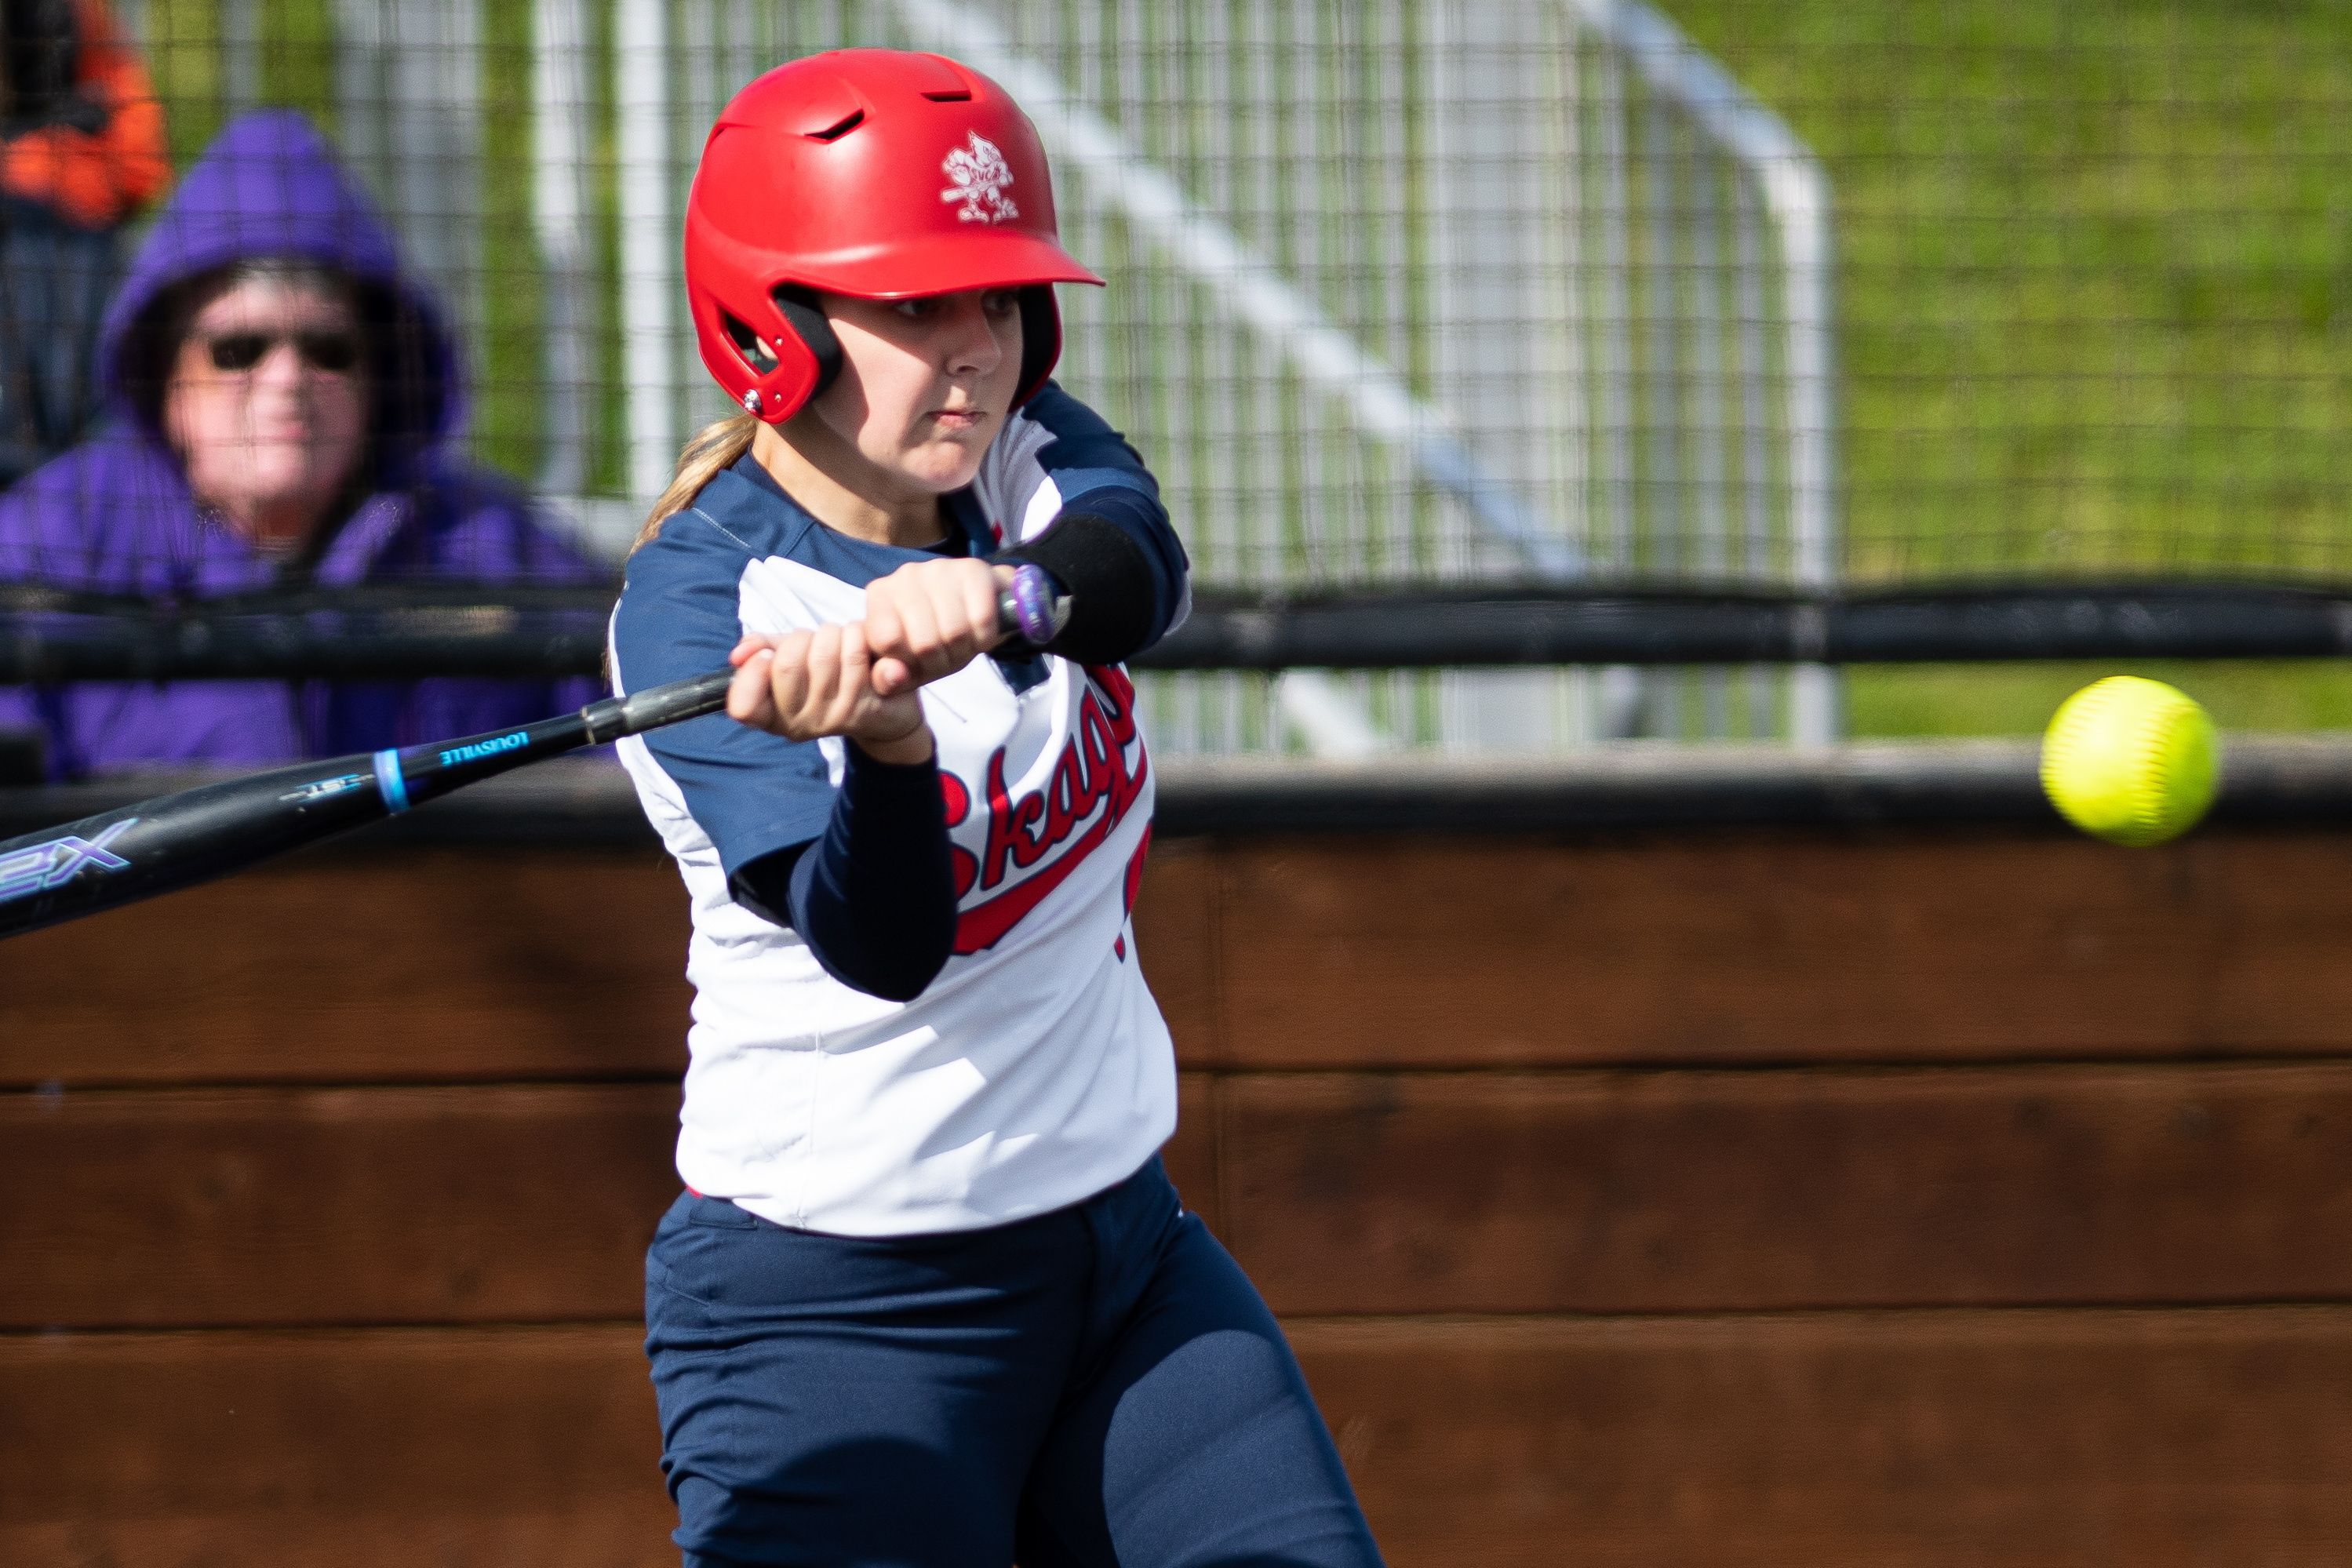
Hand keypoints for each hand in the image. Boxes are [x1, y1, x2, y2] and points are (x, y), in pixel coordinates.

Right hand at [725, 624, 933, 764]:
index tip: (767, 656)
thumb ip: (758, 649)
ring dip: (833, 633)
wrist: (885, 701)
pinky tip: (862, 642)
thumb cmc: (826, 673)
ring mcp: (834, 719)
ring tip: (841, 639)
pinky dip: (858, 635)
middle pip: (786, 665)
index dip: (752, 673)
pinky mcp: (867, 707)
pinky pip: (855, 656)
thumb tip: (739, 655)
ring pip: (823, 655)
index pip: (743, 707)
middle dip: (800, 637)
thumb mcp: (787, 658)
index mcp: (772, 717)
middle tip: (815, 640)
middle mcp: (800, 724)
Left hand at [859, 558, 1017, 696]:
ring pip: (954, 632)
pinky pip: (981, 619)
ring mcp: (939, 568)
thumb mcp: (907, 664)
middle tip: (947, 656)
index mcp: (879, 595)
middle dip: (941, 661)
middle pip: (924, 642)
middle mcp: (905, 576)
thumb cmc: (935, 636)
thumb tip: (892, 676)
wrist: (979, 604)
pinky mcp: (973, 569)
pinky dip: (985, 638)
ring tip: (963, 645)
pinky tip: (980, 634)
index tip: (918, 661)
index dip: (909, 662)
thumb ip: (888, 678)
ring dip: (964, 651)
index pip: (887, 640)